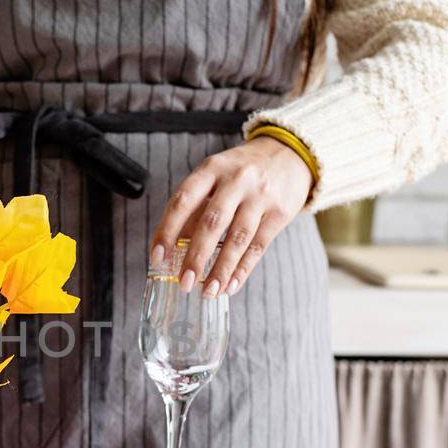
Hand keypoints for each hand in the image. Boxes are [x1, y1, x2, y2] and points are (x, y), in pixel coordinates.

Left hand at [149, 135, 313, 298]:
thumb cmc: (241, 171)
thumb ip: (195, 208)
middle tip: (183, 283)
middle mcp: (236, 180)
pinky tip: (230, 285)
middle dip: (195, 257)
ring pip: (237, 238)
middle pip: (211, 223)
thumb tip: (173, 249)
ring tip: (208, 292)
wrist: (290, 154)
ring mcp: (260, 196)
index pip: (183, 201)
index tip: (157, 257)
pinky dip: (243, 269)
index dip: (167, 230)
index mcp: (211, 169)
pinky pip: (258, 246)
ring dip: (220, 269)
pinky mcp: (280, 212)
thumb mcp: (215, 177)